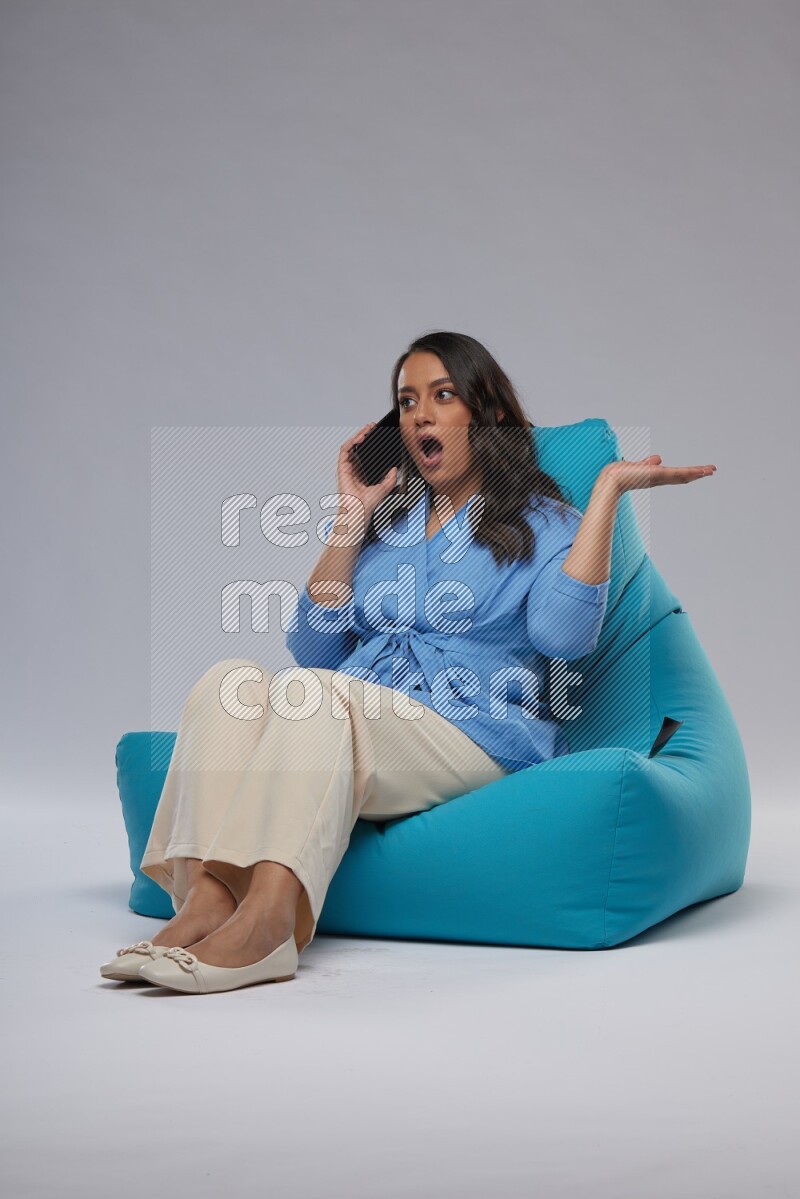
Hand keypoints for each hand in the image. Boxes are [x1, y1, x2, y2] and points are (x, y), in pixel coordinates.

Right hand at [336, 421, 398, 522]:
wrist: (360, 510)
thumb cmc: (367, 503)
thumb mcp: (385, 488)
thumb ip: (390, 478)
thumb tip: (395, 470)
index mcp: (362, 472)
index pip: (364, 453)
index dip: (369, 443)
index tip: (377, 435)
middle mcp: (353, 468)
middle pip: (356, 447)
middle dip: (363, 435)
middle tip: (371, 427)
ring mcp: (347, 467)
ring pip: (350, 446)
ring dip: (357, 436)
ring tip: (366, 429)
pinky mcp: (342, 467)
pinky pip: (345, 451)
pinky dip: (351, 442)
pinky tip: (359, 438)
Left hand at [600, 455, 716, 496]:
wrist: (611, 480)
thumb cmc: (618, 474)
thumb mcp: (636, 466)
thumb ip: (647, 463)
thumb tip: (657, 458)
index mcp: (654, 477)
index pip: (674, 475)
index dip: (687, 473)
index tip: (698, 471)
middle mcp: (658, 479)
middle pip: (682, 476)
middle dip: (697, 474)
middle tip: (711, 471)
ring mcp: (659, 478)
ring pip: (682, 475)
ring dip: (698, 473)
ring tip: (711, 470)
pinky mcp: (657, 475)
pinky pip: (676, 473)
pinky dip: (689, 473)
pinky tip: (699, 471)